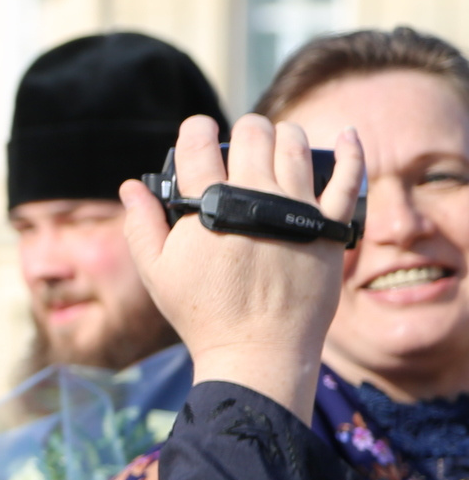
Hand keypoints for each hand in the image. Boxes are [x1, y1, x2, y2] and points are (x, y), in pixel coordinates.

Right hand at [118, 113, 362, 420]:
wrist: (258, 350)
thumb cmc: (203, 313)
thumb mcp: (157, 272)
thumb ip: (141, 224)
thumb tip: (130, 186)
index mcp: (208, 204)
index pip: (199, 144)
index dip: (197, 130)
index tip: (199, 133)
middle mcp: (254, 196)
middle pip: (253, 134)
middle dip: (244, 129)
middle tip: (242, 140)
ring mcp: (295, 207)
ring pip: (294, 145)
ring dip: (283, 135)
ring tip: (279, 142)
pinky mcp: (329, 225)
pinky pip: (347, 177)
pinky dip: (349, 151)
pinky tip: (345, 136)